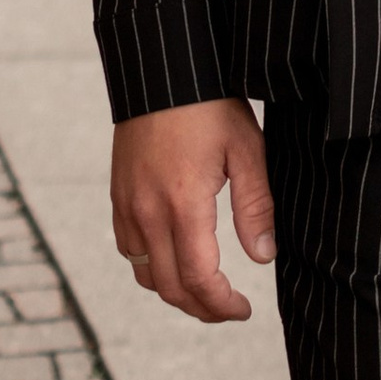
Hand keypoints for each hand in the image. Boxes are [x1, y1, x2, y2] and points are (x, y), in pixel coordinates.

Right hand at [111, 97, 272, 323]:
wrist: (162, 68)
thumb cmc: (210, 103)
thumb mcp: (246, 148)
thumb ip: (255, 206)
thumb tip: (263, 256)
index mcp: (182, 204)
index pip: (198, 279)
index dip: (221, 305)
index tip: (244, 310)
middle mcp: (147, 213)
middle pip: (169, 287)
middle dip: (201, 308)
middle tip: (229, 310)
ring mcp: (127, 206)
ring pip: (145, 273)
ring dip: (175, 291)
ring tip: (206, 290)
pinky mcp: (117, 196)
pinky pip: (129, 249)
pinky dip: (150, 267)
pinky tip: (174, 258)